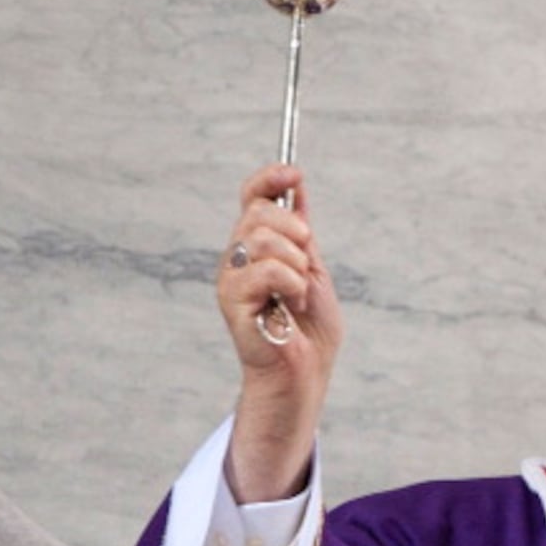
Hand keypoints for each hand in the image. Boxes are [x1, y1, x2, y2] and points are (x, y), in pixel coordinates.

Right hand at [216, 164, 343, 501]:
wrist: (306, 371)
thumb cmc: (309, 329)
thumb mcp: (313, 267)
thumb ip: (300, 231)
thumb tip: (296, 184)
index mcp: (257, 246)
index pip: (252, 196)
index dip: (270, 178)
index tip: (294, 173)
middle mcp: (238, 257)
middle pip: (260, 211)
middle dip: (296, 232)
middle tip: (307, 262)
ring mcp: (232, 278)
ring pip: (263, 238)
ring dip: (296, 264)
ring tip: (298, 292)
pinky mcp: (232, 301)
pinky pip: (266, 270)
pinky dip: (291, 284)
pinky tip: (290, 305)